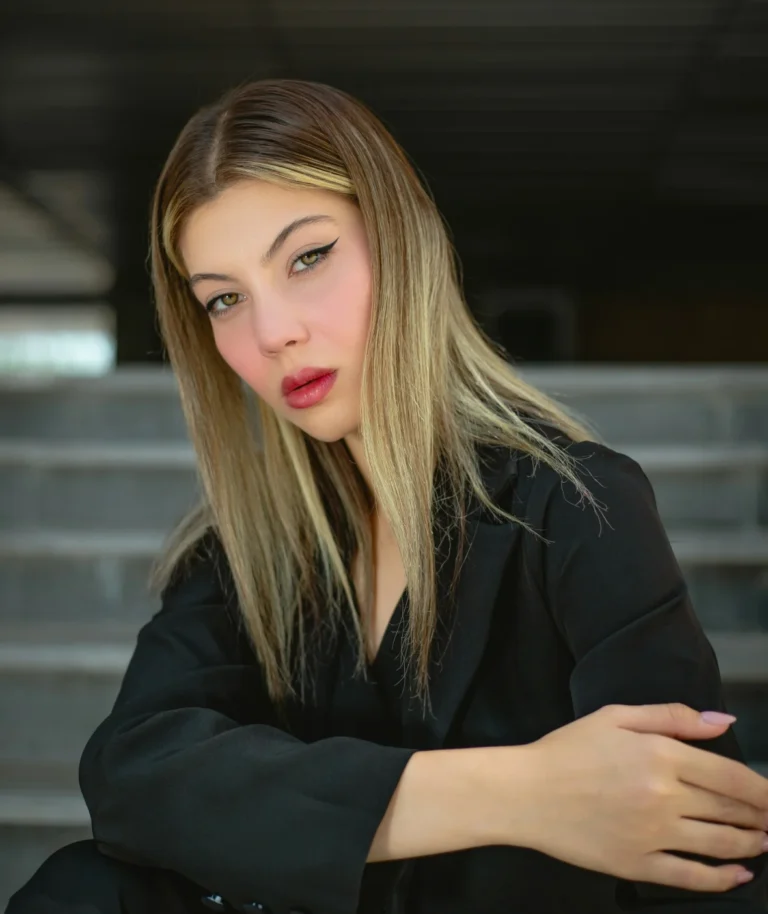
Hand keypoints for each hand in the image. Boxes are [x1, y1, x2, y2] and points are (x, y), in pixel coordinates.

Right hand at [511, 703, 767, 891]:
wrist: (526, 792)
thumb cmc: (568, 749)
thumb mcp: (615, 717)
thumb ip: (671, 715)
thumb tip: (723, 721)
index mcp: (661, 756)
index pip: (731, 776)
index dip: (763, 789)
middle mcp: (665, 797)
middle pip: (731, 810)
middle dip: (761, 817)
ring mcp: (653, 835)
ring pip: (720, 844)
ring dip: (751, 844)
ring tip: (764, 842)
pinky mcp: (639, 865)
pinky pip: (692, 876)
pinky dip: (721, 878)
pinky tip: (739, 874)